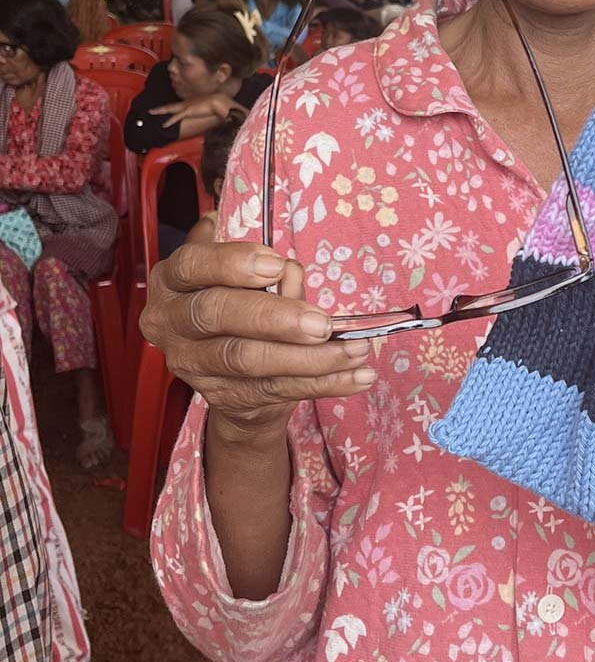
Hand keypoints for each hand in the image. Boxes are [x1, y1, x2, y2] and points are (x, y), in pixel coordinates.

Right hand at [140, 242, 374, 439]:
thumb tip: (291, 271)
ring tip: (355, 350)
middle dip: (274, 318)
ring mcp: (191, 364)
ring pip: (247, 360)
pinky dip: (321, 383)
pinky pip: (274, 391)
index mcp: (174, 280)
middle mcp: (171, 322)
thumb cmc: (239, 300)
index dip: (232, 264)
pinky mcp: (220, 397)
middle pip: (216, 315)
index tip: (277, 265)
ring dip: (308, 357)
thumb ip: (266, 269)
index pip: (192, 264)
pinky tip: (356, 377)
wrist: (228, 370)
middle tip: (322, 322)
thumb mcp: (246, 274)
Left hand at [151, 93, 246, 126]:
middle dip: (161, 108)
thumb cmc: (217, 103)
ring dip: (160, 111)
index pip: (179, 106)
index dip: (172, 108)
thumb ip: (206, 109)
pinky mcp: (188, 111)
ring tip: (151, 112)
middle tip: (151, 110)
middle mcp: (187, 103)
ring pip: (170, 109)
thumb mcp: (210, 106)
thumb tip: (207, 112)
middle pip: (171, 106)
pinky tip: (163, 124)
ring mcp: (186, 107)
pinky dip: (169, 121)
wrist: (219, 102)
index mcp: (191, 102)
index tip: (166, 109)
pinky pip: (176, 117)